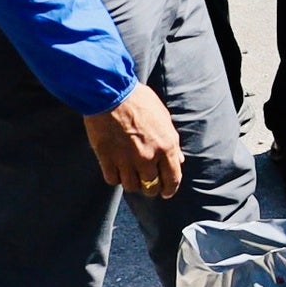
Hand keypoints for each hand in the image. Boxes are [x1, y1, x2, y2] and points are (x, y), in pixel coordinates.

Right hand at [83, 84, 184, 199]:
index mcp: (166, 146)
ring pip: (132, 186)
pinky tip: (116, 170)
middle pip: (152, 187)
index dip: (170, 189)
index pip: (173, 178)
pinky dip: (115, 178)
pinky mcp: (107, 159)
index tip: (167, 193)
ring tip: (131, 176)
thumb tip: (178, 160)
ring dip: (133, 183)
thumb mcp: (163, 118)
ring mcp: (126, 160)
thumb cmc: (139, 101)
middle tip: (148, 185)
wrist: (111, 93)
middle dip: (152, 188)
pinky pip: (113, 180)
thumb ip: (171, 142)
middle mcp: (148, 157)